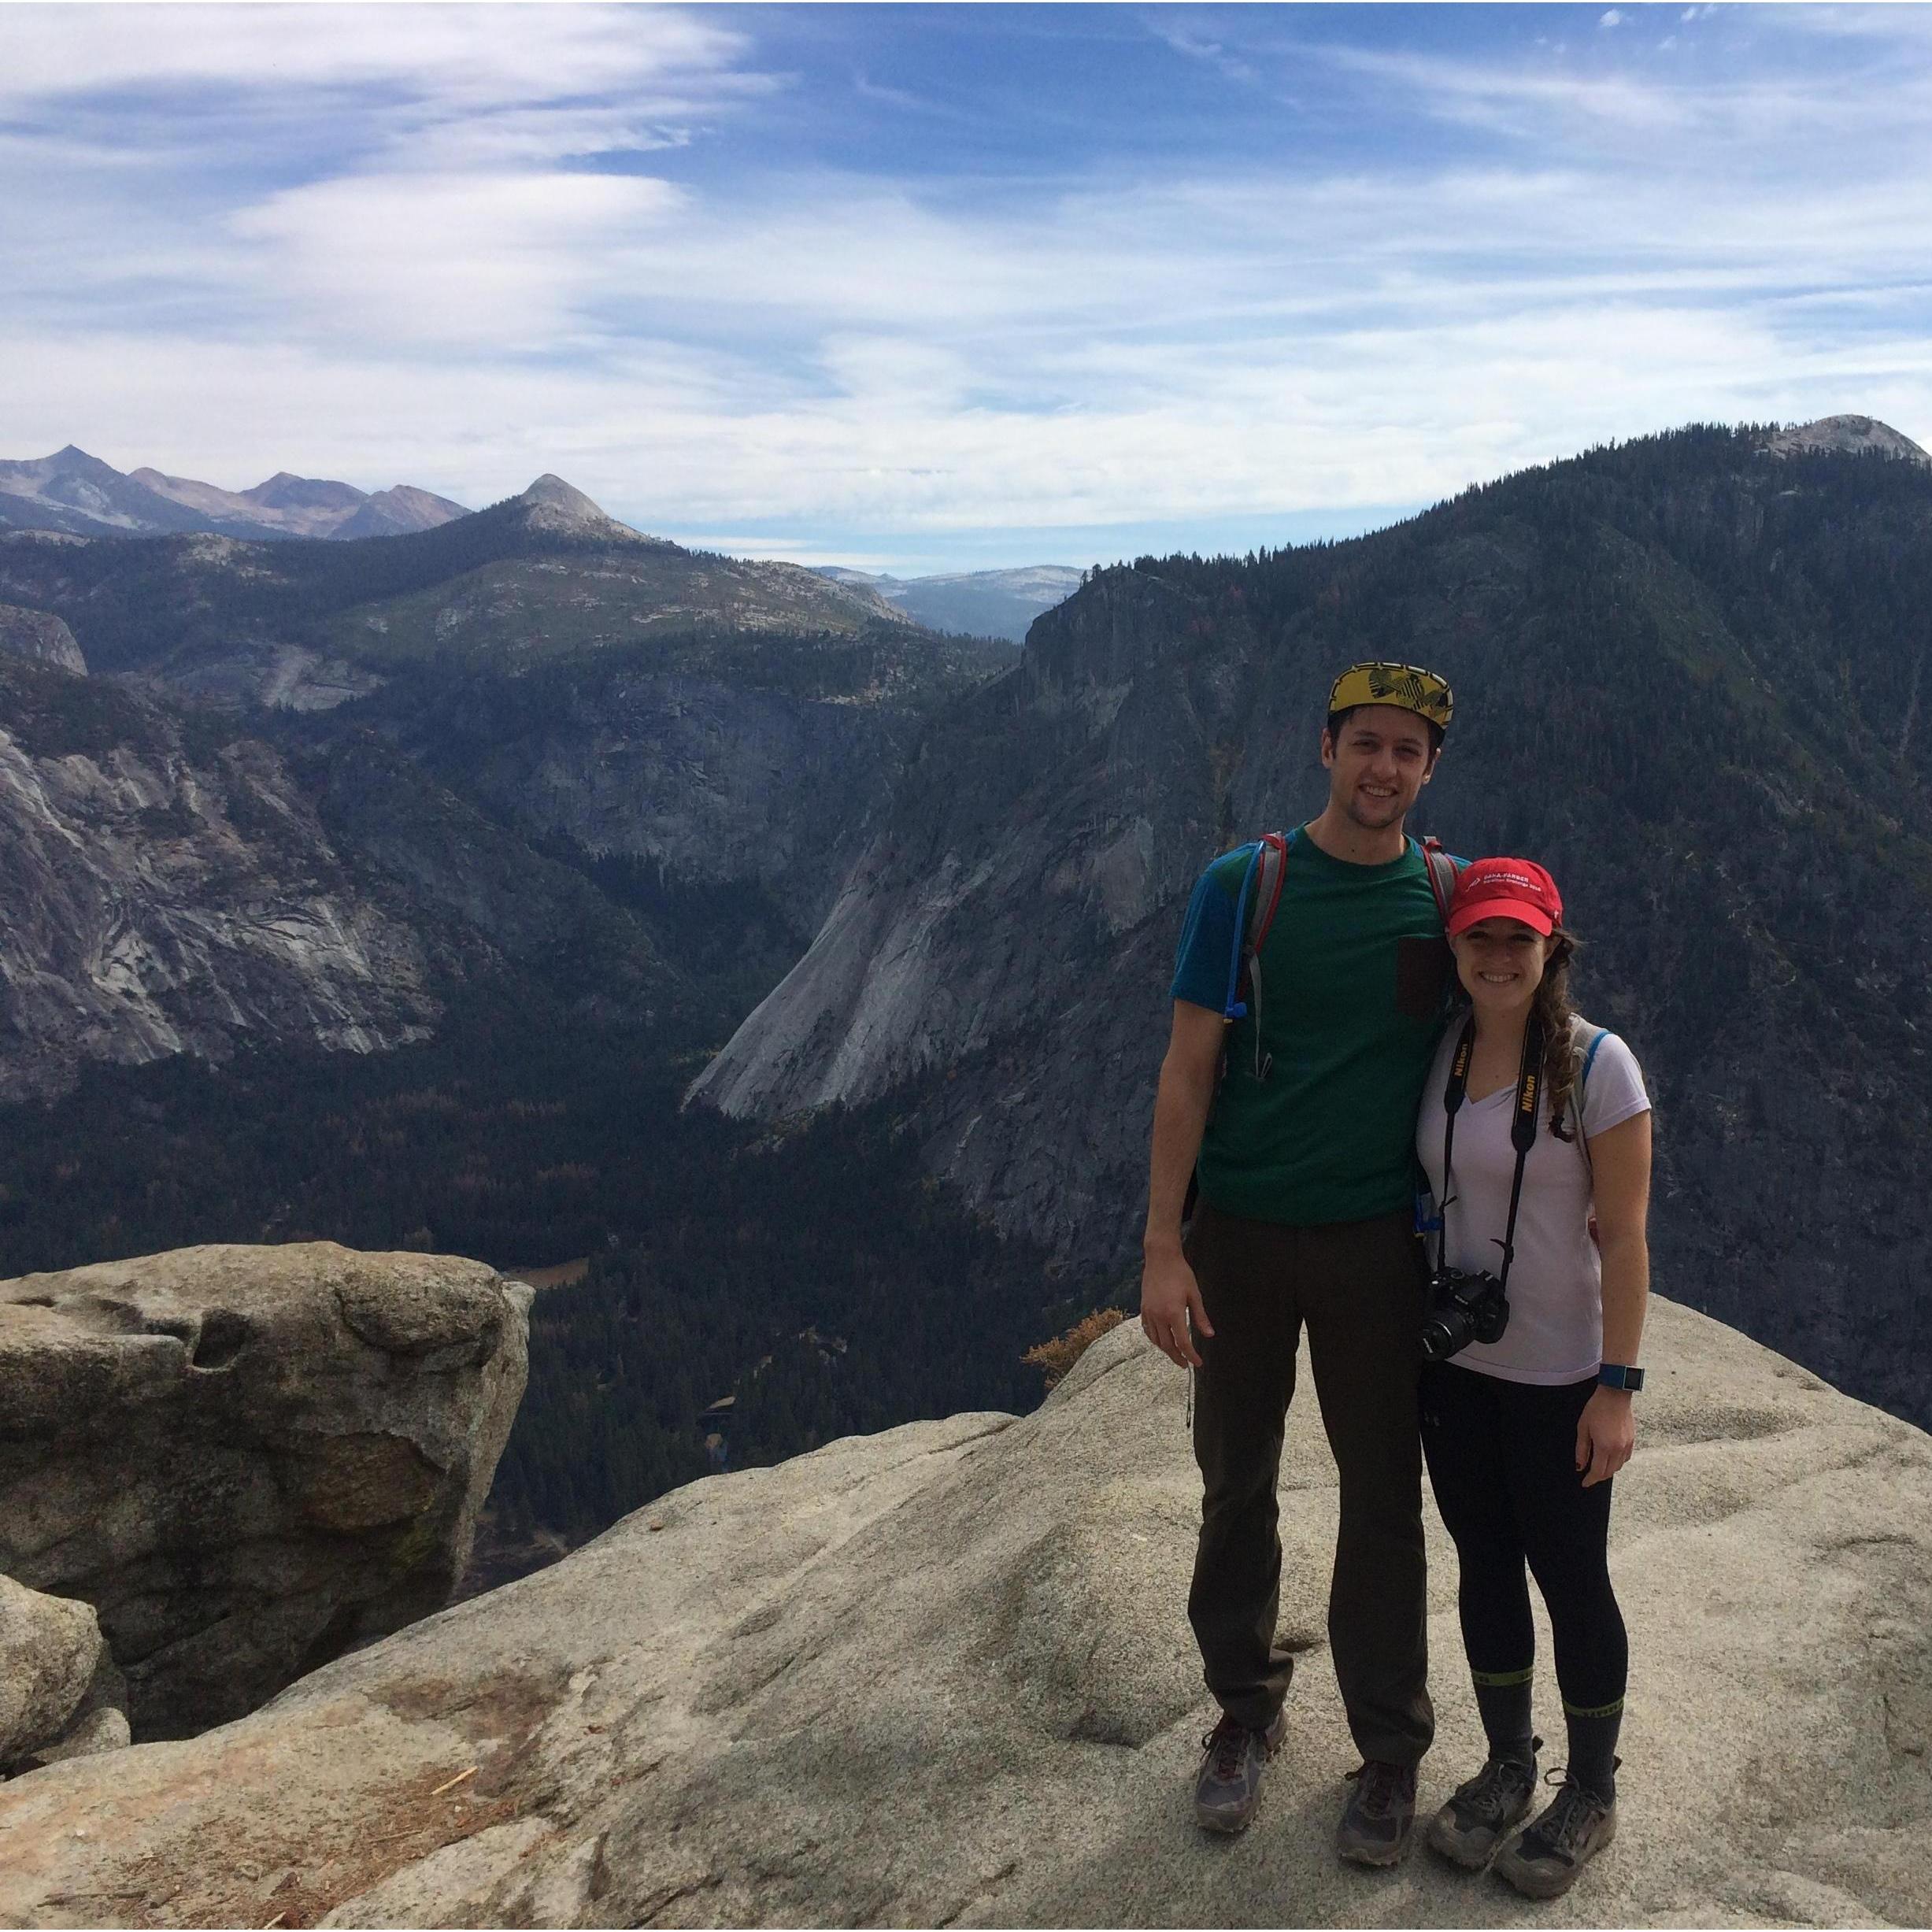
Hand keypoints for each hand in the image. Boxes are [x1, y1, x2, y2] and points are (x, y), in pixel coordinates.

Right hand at [1139, 1247, 1212, 1368]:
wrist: (1161, 1258)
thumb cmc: (1181, 1274)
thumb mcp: (1195, 1295)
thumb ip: (1201, 1317)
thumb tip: (1210, 1335)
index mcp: (1174, 1314)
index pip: (1183, 1343)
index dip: (1191, 1356)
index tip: (1198, 1362)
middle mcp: (1159, 1316)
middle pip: (1167, 1346)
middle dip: (1177, 1357)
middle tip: (1186, 1364)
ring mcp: (1149, 1313)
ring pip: (1156, 1340)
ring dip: (1166, 1350)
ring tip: (1176, 1354)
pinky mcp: (1143, 1308)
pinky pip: (1148, 1331)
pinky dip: (1155, 1340)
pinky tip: (1162, 1340)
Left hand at [1576, 1387, 1634, 1486]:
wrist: (1615, 1395)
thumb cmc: (1597, 1408)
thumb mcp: (1583, 1428)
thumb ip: (1581, 1449)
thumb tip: (1580, 1466)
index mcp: (1605, 1446)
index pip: (1598, 1471)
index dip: (1590, 1479)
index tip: (1584, 1483)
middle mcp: (1618, 1449)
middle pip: (1610, 1472)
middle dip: (1599, 1476)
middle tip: (1589, 1476)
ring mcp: (1627, 1445)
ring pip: (1618, 1466)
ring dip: (1608, 1470)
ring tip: (1599, 1467)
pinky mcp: (1632, 1440)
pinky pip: (1625, 1458)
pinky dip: (1617, 1462)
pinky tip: (1610, 1458)